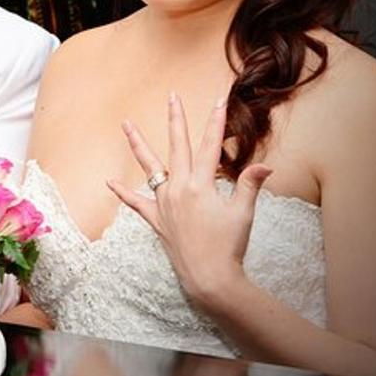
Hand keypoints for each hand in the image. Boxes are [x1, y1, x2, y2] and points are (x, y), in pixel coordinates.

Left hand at [106, 92, 272, 310]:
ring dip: (138, 144)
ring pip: (149, 166)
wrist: (210, 278)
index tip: (219, 100)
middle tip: (172, 97)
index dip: (216, 121)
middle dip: (176, 119)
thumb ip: (250, 185)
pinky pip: (136, 203)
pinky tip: (109, 182)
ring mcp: (164, 203)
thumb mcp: (244, 213)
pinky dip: (123, 192)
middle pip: (178, 145)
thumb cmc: (229, 246)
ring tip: (126, 124)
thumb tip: (265, 165)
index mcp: (200, 184)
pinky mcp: (156, 219)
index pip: (211, 144)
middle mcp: (179, 188)